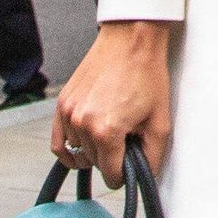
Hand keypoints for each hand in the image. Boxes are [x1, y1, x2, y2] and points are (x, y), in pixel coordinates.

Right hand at [53, 19, 175, 184]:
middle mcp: (83, 124)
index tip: (130, 166)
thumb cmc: (146, 74)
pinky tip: (80, 147)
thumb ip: (152, 157)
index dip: (124, 174)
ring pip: (78, 153)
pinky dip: (68, 148)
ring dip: (93, 150)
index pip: (111, 176)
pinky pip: (58, 140)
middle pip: (95, 164)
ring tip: (109, 132)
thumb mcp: (160, 122)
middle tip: (126, 141)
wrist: (131, 40)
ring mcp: (69, 112)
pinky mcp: (63, 103)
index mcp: (107, 131)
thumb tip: (145, 177)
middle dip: (111, 159)